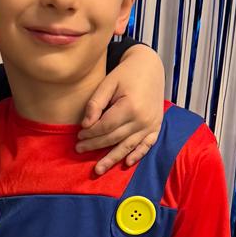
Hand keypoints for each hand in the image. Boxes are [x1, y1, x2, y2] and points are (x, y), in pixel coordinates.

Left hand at [76, 44, 165, 175]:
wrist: (150, 67)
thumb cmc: (126, 74)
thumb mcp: (108, 83)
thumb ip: (96, 103)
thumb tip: (85, 125)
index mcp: (130, 106)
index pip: (105, 127)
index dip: (90, 133)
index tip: (79, 135)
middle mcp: (142, 119)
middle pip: (114, 138)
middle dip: (95, 145)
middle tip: (79, 149)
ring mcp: (151, 125)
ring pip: (128, 146)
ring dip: (112, 158)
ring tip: (98, 169)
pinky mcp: (156, 127)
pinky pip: (146, 145)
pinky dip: (137, 155)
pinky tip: (126, 164)